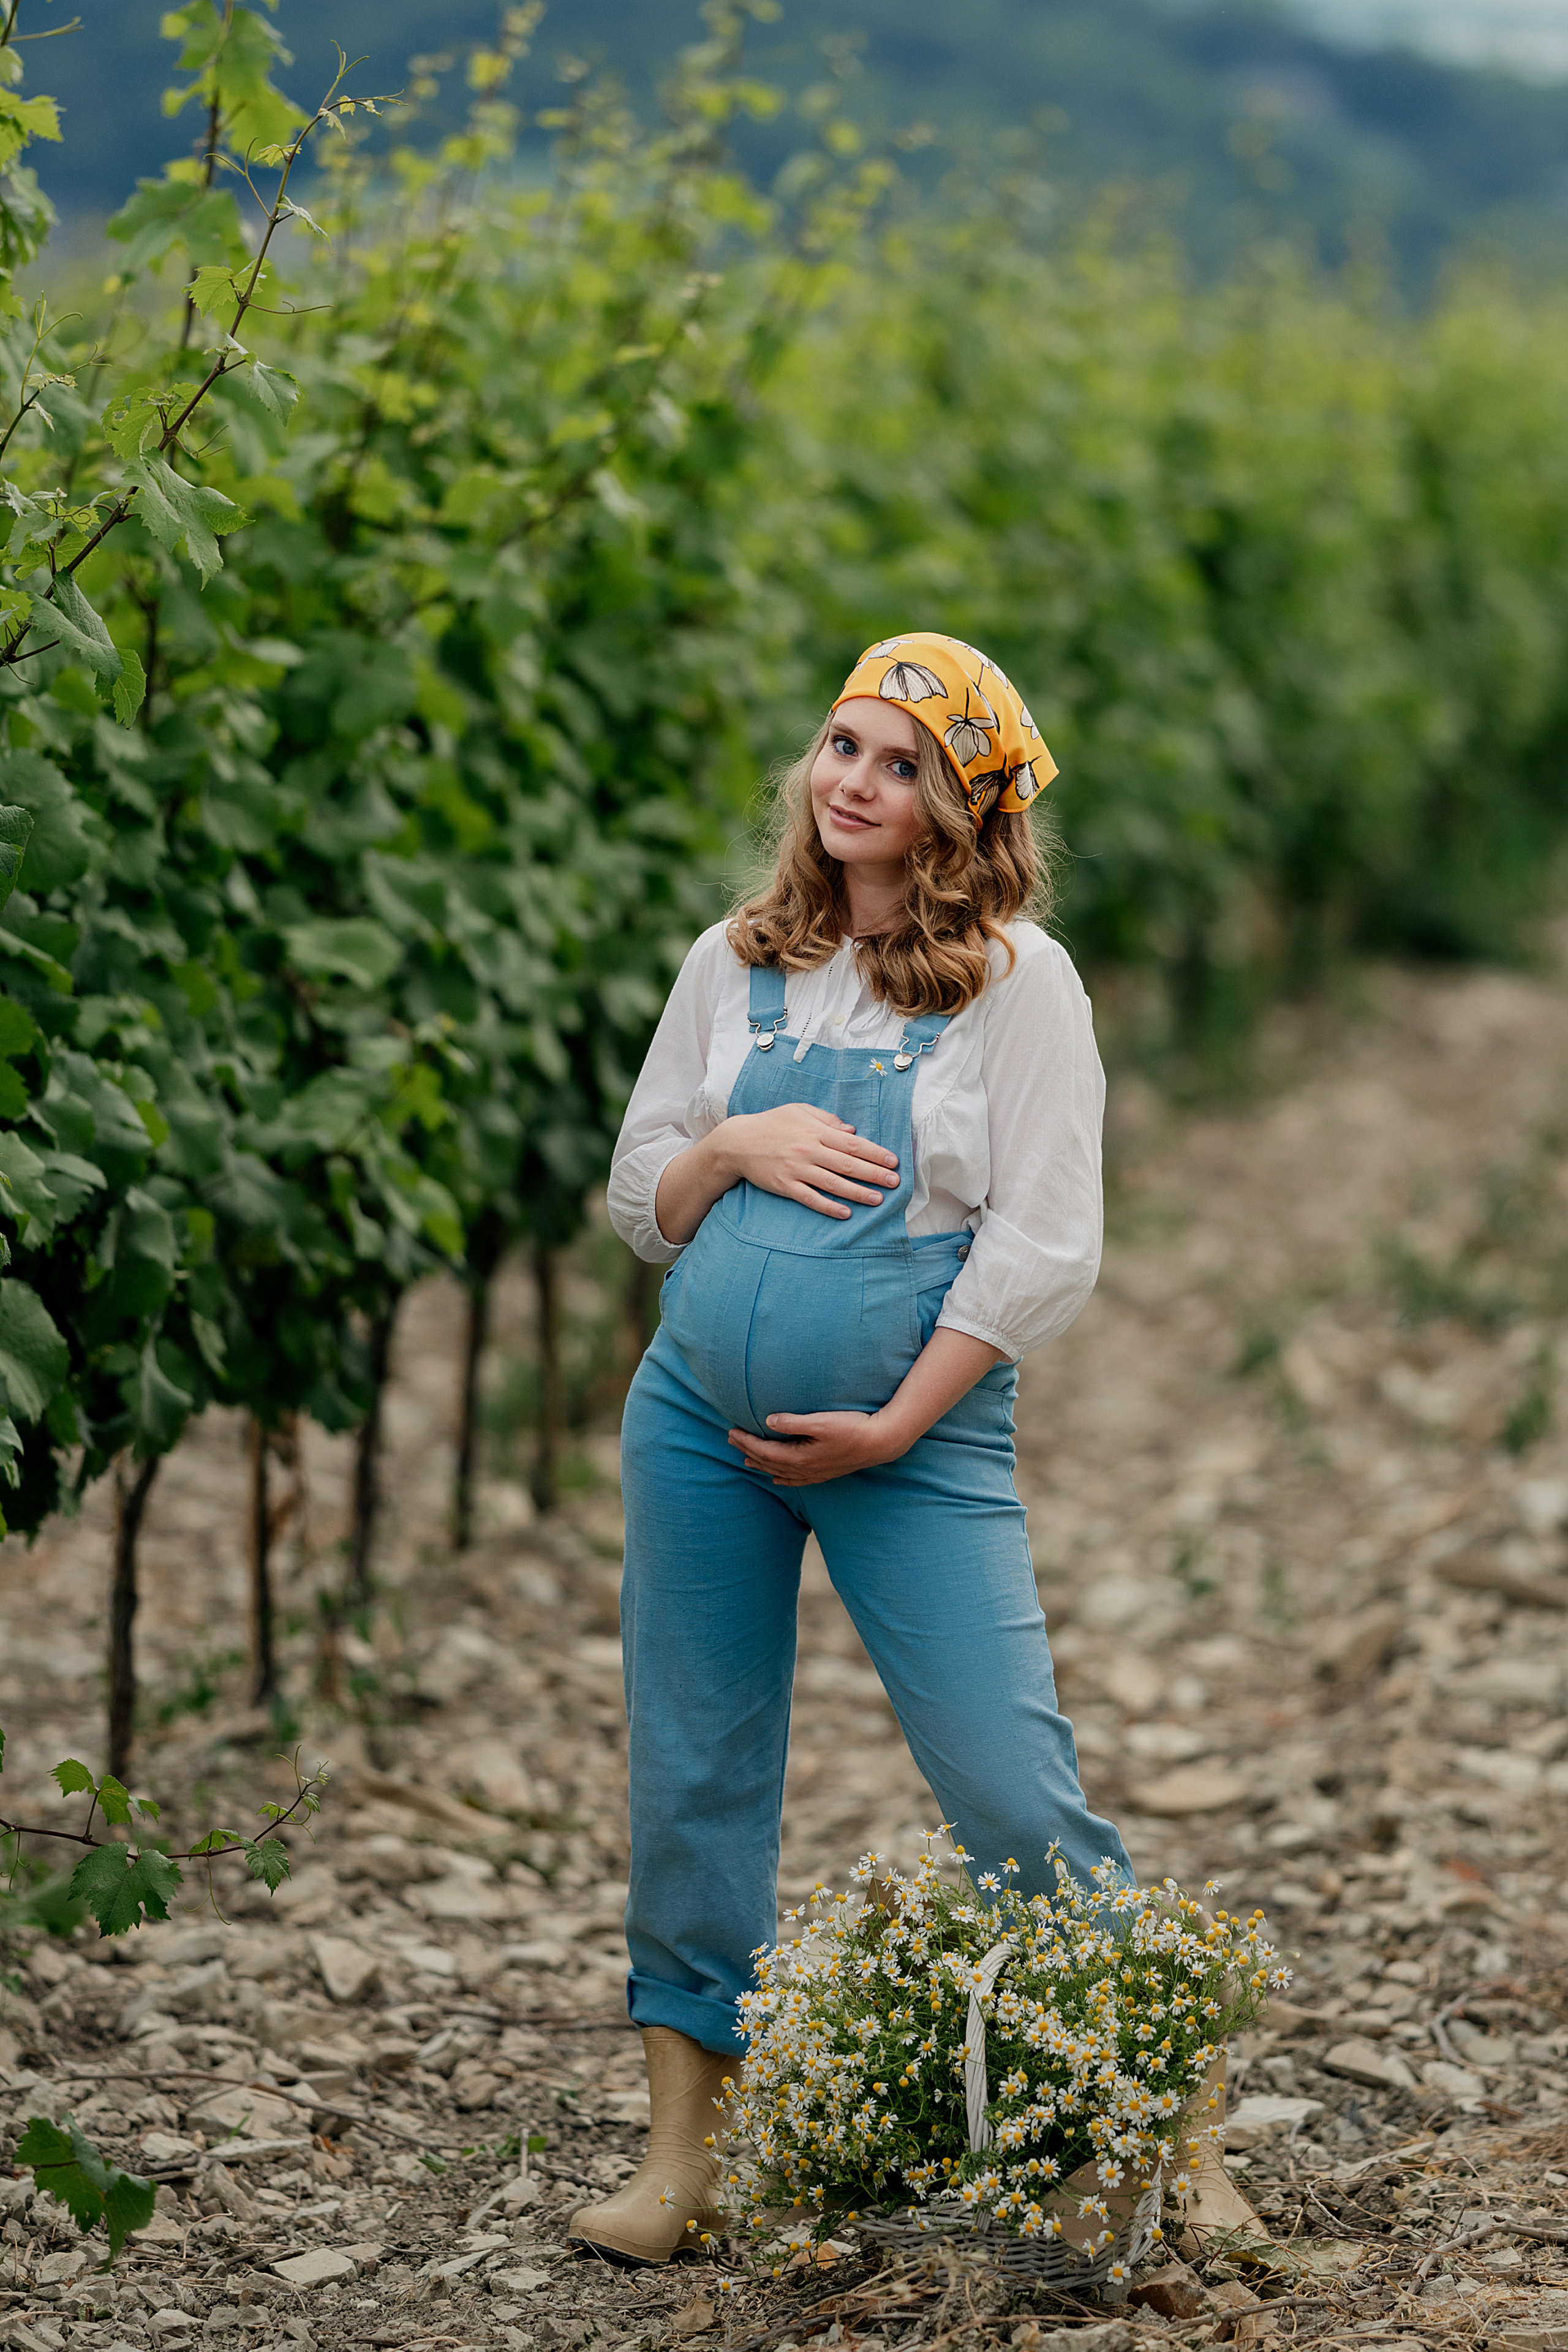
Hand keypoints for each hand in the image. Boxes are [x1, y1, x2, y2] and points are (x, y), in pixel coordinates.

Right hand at [656, 1102, 897, 1242]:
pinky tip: (845, 1213)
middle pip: (848, 1164)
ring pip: (833, 1183)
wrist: (737, 1142)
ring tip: (878, 1200)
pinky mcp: (785, 1186)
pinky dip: (829, 1207)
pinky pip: (811, 1198)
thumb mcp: (799, 1110)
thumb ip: (827, 1118)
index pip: (852, 1143)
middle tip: (895, 1182)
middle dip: (874, 1174)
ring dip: (858, 1193)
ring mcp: (797, 1169)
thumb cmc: (771, 1123)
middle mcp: (809, 1150)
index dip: (875, 1153)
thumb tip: (852, 1130)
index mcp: (815, 1130)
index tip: (893, 1161)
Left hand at [728, 1410, 904, 1486]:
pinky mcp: (824, 1473)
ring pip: (780, 1472)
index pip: (765, 1451)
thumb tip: (768, 1421)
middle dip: (748, 1451)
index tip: (731, 1431)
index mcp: (800, 1456)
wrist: (880, 1442)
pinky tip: (778, 1479)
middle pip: (768, 1462)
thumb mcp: (820, 1422)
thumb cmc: (852, 1428)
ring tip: (746, 1459)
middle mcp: (804, 1469)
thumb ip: (793, 1422)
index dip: (746, 1441)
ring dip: (761, 1465)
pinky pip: (796, 1480)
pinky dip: (782, 1478)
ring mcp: (815, 1473)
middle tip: (731, 1440)